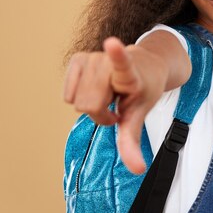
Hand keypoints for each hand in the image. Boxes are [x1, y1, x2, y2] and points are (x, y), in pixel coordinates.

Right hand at [63, 37, 167, 173]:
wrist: (145, 66)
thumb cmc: (142, 90)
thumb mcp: (140, 114)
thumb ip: (132, 141)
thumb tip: (137, 170)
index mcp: (129, 72)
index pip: (121, 62)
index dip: (116, 54)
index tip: (112, 42)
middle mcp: (108, 60)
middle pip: (88, 105)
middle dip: (99, 114)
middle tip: (115, 107)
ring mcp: (91, 58)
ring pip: (76, 102)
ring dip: (90, 107)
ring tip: (107, 97)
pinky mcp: (77, 58)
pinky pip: (67, 95)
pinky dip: (78, 98)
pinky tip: (95, 89)